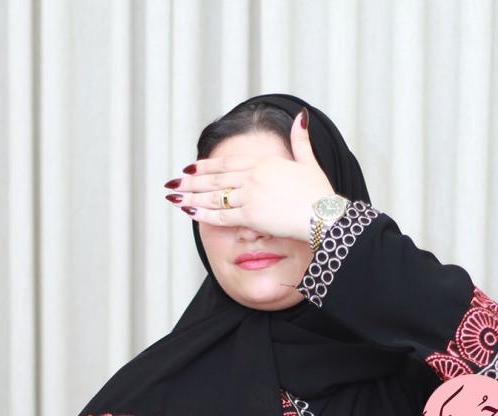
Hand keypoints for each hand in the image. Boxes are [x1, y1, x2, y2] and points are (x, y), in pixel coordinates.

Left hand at [163, 108, 335, 241]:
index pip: (228, 163)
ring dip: (192, 196)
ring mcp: (251, 195)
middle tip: (173, 183)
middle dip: (191, 181)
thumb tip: (300, 116)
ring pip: (215, 196)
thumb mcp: (309, 162)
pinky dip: (204, 214)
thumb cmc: (319, 193)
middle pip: (216, 178)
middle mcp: (254, 176)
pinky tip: (188, 211)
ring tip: (174, 197)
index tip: (190, 168)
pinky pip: (222, 215)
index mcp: (264, 163)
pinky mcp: (251, 216)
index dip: (207, 166)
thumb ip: (300, 140)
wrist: (324, 214)